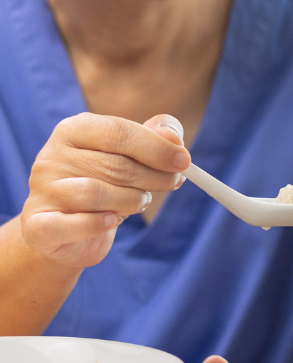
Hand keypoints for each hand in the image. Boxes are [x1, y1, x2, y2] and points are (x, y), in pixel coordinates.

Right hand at [20, 112, 189, 268]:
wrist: (67, 233)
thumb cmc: (105, 185)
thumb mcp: (131, 155)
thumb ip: (155, 137)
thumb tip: (172, 137)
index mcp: (73, 130)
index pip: (118, 131)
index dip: (157, 148)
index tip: (184, 161)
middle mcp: (51, 156)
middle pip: (115, 164)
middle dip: (153, 177)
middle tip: (172, 183)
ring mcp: (41, 190)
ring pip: (97, 193)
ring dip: (131, 200)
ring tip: (139, 202)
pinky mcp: (38, 225)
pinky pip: (76, 224)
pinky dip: (100, 224)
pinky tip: (112, 220)